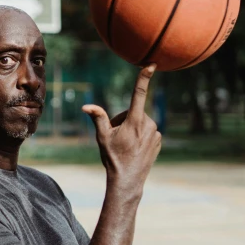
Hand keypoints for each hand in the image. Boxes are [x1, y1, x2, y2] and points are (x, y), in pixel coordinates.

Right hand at [82, 64, 161, 194]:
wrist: (128, 180)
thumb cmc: (113, 158)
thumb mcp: (102, 137)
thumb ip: (98, 117)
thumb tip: (86, 106)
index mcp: (135, 120)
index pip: (139, 94)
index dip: (144, 77)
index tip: (152, 64)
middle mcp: (148, 124)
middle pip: (132, 112)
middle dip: (123, 120)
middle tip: (117, 138)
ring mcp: (155, 133)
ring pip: (140, 122)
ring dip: (132, 129)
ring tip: (126, 145)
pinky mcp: (159, 140)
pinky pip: (147, 131)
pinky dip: (140, 136)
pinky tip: (134, 149)